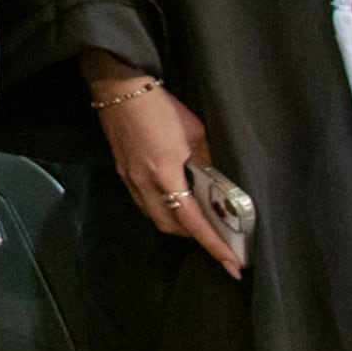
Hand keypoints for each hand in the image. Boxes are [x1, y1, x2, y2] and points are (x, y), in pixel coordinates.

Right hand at [86, 59, 244, 279]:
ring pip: (154, 215)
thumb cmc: (159, 104)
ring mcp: (129, 178)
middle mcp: (144, 182)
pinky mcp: (122, 170)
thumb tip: (215, 179)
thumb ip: (205, 159)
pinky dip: (161, 207)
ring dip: (176, 222)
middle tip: (218, 236)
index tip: (232, 264)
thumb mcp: (194, 130)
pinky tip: (173, 196)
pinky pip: (143, 201)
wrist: (118, 86)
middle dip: (194, 235)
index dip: (214, 245)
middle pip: (170, 226)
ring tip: (197, 218)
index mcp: (165, 172)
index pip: (193, 221)